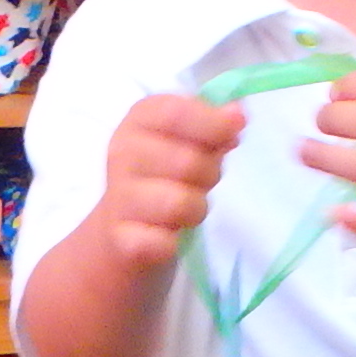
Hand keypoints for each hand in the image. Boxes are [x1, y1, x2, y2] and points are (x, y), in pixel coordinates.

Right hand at [86, 91, 242, 273]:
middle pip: (188, 162)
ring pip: (181, 204)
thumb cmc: (164, 175)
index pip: (175, 113)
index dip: (212, 122)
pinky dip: (172, 243)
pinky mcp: (120, 238)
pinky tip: (165, 235)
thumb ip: (213, 127)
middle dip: (209, 175)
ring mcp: (118, 196)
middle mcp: (122, 153)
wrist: (121, 226)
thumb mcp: (187, 142)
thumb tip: (237, 114)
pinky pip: (164, 242)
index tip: (236, 129)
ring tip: (184, 209)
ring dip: (196, 210)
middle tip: (200, 182)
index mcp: (139, 121)